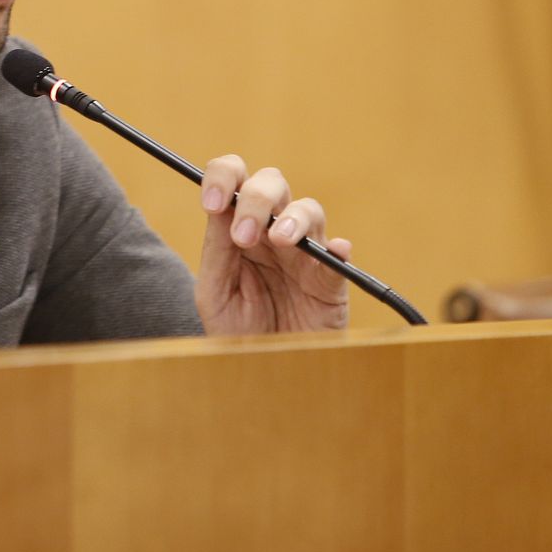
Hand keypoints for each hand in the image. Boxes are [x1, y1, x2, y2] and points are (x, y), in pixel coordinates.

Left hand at [194, 155, 348, 334]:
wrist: (262, 373)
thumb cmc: (235, 331)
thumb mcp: (214, 293)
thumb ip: (216, 251)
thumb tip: (222, 208)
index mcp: (236, 228)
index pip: (232, 180)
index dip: (222, 177)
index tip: (210, 203)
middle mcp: (270, 232)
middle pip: (272, 183)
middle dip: (256, 199)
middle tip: (243, 235)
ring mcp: (303, 253)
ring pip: (308, 208)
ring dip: (292, 217)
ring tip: (280, 241)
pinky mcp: (331, 280)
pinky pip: (340, 254)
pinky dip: (337, 248)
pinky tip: (332, 252)